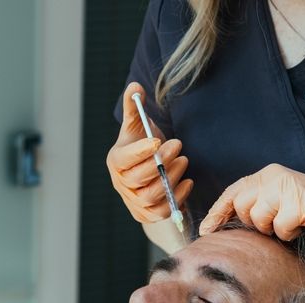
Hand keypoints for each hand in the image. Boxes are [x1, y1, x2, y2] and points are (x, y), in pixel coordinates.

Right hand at [107, 82, 192, 222]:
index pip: (124, 160)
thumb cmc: (142, 147)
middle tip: (178, 145)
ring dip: (171, 177)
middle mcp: (121, 183)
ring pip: (152, 195)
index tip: (157, 140)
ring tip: (184, 161)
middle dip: (161, 162)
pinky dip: (177, 197)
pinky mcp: (147, 215)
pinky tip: (188, 181)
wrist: (147, 175)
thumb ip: (135, 108)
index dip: (140, 151)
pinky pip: (163, 211)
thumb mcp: (138, 127)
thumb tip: (136, 87)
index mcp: (116, 161)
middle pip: (139, 178)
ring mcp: (133, 201)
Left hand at [199, 164, 304, 252]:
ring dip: (273, 230)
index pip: (233, 192)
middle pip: (242, 207)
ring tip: (293, 225)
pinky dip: (290, 234)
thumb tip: (225, 226)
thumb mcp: (283, 203)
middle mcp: (275, 176)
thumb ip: (259, 205)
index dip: (217, 213)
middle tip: (276, 226)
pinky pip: (280, 229)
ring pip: (259, 219)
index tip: (206, 231)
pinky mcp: (300, 203)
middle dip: (254, 224)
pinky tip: (304, 227)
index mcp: (268, 175)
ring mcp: (287, 187)